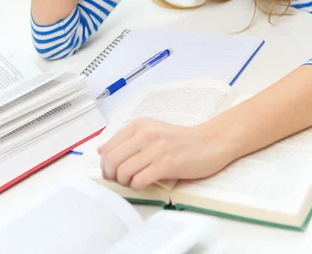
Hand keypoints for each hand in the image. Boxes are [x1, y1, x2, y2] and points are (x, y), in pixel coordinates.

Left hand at [97, 117, 232, 190]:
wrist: (210, 142)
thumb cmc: (181, 140)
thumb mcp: (151, 131)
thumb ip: (127, 139)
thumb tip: (101, 151)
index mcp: (138, 125)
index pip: (107, 148)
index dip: (105, 165)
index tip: (112, 173)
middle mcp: (144, 134)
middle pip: (111, 161)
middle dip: (112, 176)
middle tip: (121, 181)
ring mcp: (155, 148)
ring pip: (122, 172)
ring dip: (125, 183)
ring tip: (135, 182)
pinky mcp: (166, 163)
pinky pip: (139, 180)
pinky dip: (137, 187)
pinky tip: (146, 183)